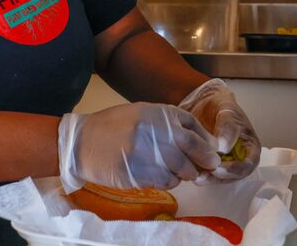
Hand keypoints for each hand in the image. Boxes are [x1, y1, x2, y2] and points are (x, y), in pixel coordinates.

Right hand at [57, 102, 220, 192]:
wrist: (83, 142)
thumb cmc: (114, 126)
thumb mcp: (143, 113)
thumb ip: (169, 124)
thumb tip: (199, 140)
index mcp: (158, 114)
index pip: (193, 129)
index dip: (206, 143)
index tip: (213, 152)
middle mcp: (157, 133)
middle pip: (192, 150)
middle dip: (205, 161)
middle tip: (209, 167)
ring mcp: (149, 155)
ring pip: (182, 170)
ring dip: (185, 174)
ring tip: (179, 171)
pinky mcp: (140, 175)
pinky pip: (166, 182)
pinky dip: (170, 182)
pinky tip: (161, 176)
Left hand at [178, 79, 260, 182]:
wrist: (204, 103)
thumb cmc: (221, 105)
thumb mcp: (227, 111)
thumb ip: (228, 128)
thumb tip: (225, 148)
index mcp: (249, 147)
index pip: (247, 165)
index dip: (235, 170)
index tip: (220, 168)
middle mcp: (237, 158)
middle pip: (232, 175)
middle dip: (218, 178)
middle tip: (205, 175)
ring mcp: (222, 161)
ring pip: (217, 177)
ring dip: (207, 178)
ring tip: (195, 176)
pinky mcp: (207, 162)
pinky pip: (204, 171)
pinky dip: (197, 172)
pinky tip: (188, 170)